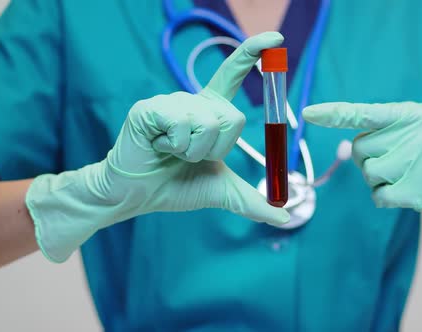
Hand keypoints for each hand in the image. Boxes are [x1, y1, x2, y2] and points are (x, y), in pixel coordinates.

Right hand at [26, 32, 288, 262]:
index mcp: (209, 111)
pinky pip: (183, 124)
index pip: (232, 74)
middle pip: (233, 117)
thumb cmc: (175, 186)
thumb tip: (285, 218)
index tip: (275, 38)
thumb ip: (252, 201)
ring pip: (208, 123)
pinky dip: (175, 147)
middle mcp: (192, 101)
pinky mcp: (150, 109)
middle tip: (189, 156)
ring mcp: (170, 102)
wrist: (137, 197)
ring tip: (171, 152)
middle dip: (217, 150)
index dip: (252, 54)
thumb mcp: (221, 192)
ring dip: (194, 152)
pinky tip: (158, 147)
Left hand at [303, 102, 421, 246]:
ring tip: (407, 177)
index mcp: (413, 113)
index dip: (333, 114)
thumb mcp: (415, 134)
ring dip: (379, 181)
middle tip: (398, 163)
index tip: (307, 113)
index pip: (365, 112)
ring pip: (368, 173)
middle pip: (359, 148)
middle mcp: (418, 131)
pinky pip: (378, 196)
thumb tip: (347, 146)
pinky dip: (386, 199)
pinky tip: (409, 194)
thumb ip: (382, 135)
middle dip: (369, 160)